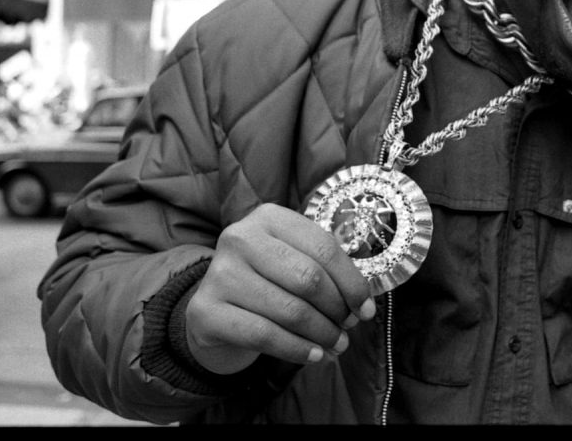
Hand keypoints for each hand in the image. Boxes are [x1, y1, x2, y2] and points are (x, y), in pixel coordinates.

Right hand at [184, 203, 375, 374]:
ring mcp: (219, 273)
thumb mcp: (294, 262)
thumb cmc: (267, 282)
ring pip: (289, 310)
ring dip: (322, 334)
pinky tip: (314, 355)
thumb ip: (327, 272)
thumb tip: (363, 305)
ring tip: (336, 345)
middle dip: (337, 309)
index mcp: (268, 217)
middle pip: (308, 278)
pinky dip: (296, 349)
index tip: (366, 309)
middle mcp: (240, 238)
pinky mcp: (205, 310)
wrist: (214, 310)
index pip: (324, 248)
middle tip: (348, 328)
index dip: (351, 282)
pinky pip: (264, 335)